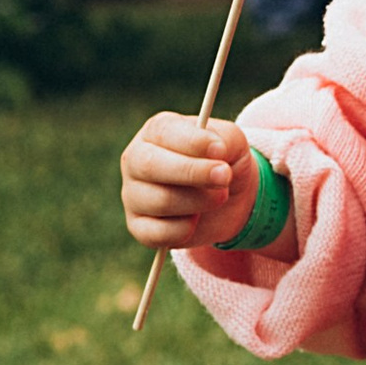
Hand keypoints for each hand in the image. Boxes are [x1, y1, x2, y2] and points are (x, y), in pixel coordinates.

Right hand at [120, 112, 257, 253]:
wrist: (230, 196)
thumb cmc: (225, 161)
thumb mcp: (232, 143)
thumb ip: (225, 140)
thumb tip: (216, 151)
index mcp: (156, 131)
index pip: (163, 132)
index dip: (193, 142)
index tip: (221, 151)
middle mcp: (136, 160)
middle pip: (150, 165)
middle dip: (192, 173)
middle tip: (225, 177)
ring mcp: (133, 195)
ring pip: (160, 201)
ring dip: (199, 202)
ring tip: (219, 197)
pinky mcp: (138, 227)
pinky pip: (158, 233)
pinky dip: (185, 229)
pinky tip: (196, 220)